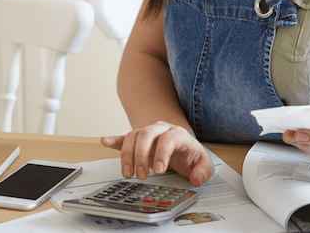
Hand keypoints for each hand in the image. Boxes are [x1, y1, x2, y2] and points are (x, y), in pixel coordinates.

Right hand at [100, 121, 214, 185]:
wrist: (183, 149)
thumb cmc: (191, 155)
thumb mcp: (204, 164)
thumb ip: (203, 171)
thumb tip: (196, 179)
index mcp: (178, 134)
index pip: (168, 139)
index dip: (162, 154)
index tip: (159, 171)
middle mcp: (161, 130)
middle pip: (146, 134)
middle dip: (141, 155)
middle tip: (141, 176)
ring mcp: (148, 133)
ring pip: (133, 136)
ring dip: (127, 155)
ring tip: (127, 174)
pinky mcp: (138, 141)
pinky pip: (124, 138)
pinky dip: (114, 140)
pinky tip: (105, 141)